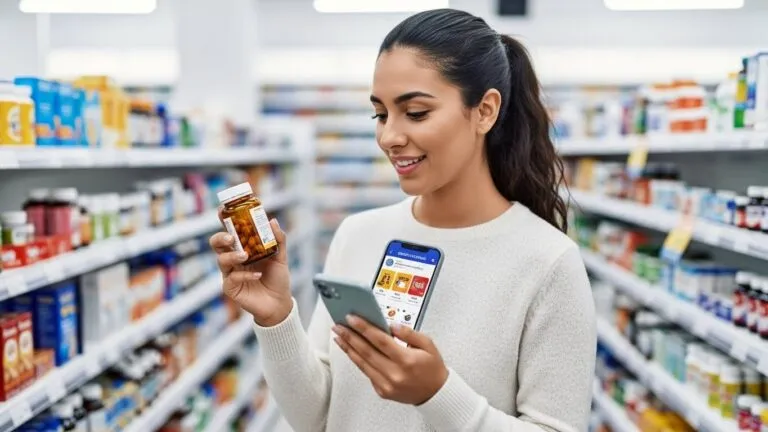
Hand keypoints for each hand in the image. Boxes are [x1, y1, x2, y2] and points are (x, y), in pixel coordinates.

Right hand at [209, 217, 291, 326]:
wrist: (279, 303)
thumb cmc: (277, 279)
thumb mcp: (281, 257)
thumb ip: (278, 240)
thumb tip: (272, 221)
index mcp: (243, 248)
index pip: (230, 230)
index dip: (224, 219)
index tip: (223, 209)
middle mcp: (234, 259)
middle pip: (217, 244)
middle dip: (220, 238)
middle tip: (230, 237)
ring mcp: (230, 274)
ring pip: (221, 260)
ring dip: (232, 256)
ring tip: (245, 256)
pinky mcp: (231, 288)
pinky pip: (231, 279)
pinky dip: (244, 275)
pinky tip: (257, 275)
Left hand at [332, 316, 448, 404]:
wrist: (435, 394)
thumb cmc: (432, 368)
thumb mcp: (428, 344)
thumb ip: (409, 333)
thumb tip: (391, 325)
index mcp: (406, 360)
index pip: (380, 340)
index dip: (364, 328)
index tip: (352, 318)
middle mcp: (394, 374)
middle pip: (366, 351)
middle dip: (350, 336)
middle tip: (339, 325)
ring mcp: (386, 384)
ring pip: (362, 363)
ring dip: (348, 348)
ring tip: (339, 336)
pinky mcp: (381, 391)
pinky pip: (366, 372)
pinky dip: (357, 360)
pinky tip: (351, 350)